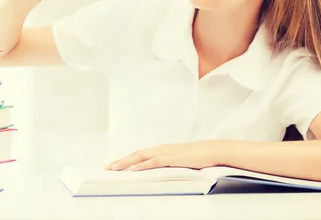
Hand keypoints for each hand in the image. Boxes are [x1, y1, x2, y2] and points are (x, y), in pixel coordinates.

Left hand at [105, 141, 219, 171]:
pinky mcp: (172, 158)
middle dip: (121, 160)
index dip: (127, 158)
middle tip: (108, 167)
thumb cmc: (199, 156)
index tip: (115, 163)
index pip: (140, 154)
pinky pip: (153, 162)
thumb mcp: (181, 161)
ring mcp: (166, 152)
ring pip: (141, 157)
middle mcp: (161, 149)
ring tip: (114, 168)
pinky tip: (133, 169)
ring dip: (126, 162)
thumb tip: (162, 170)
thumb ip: (170, 163)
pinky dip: (142, 165)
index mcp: (162, 149)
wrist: (212, 150)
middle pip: (136, 154)